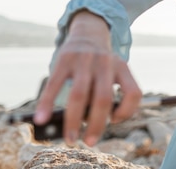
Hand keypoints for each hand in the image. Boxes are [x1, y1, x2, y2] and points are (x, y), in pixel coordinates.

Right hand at [33, 11, 141, 145]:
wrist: (88, 33)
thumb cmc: (102, 63)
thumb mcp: (115, 72)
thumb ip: (110, 94)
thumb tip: (92, 124)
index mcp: (122, 67)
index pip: (133, 92)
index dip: (127, 111)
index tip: (114, 121)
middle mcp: (105, 63)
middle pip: (103, 98)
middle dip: (97, 124)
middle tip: (90, 142)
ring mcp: (84, 60)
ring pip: (79, 95)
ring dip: (74, 121)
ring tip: (71, 139)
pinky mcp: (64, 60)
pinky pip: (54, 85)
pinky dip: (47, 103)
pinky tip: (41, 118)